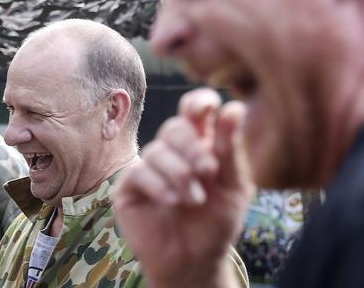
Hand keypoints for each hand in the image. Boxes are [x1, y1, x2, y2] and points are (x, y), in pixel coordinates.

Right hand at [113, 88, 254, 286]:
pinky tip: (173, 202)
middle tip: (209, 171)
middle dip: (192, 147)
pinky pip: (139, 172)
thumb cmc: (216, 223)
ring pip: (157, 150)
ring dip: (179, 174)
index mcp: (200, 144)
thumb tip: (234, 108)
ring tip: (194, 199)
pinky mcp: (129, 187)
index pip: (194, 111)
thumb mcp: (234, 186)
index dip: (198, 102)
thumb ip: (231, 149)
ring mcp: (148, 168)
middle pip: (175, 127)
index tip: (207, 108)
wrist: (194, 261)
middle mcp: (172, 152)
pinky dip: (160, 186)